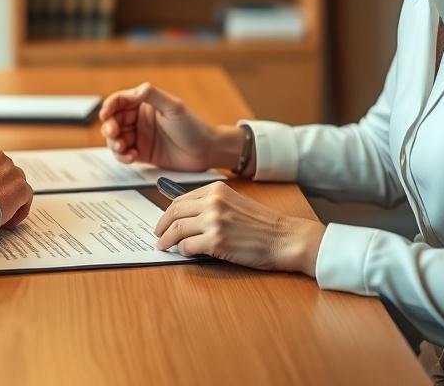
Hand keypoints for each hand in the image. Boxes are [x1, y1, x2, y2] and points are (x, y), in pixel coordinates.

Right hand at [99, 82, 225, 170]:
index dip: (109, 107)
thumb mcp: (174, 107)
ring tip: (123, 148)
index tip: (105, 115)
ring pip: (115, 138)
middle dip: (110, 127)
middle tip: (114, 133)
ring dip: (114, 143)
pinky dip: (123, 156)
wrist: (206, 151)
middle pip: (114, 120)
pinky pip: (124, 154)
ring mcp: (140, 136)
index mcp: (145, 104)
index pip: (120, 101)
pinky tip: (131, 157)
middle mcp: (139, 119)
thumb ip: (152, 95)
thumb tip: (133, 91)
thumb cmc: (194, 127)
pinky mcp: (142, 153)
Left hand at [154, 181, 325, 274]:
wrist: (285, 238)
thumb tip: (185, 216)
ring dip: (166, 240)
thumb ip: (212, 204)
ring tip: (163, 246)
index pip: (181, 199)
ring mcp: (214, 221)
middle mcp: (213, 202)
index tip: (163, 221)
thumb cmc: (263, 225)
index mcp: (217, 190)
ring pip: (177, 230)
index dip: (168, 212)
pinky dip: (182, 251)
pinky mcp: (216, 242)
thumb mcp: (236, 202)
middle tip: (158, 235)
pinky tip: (184, 253)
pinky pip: (187, 246)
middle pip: (174, 213)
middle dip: (161, 226)